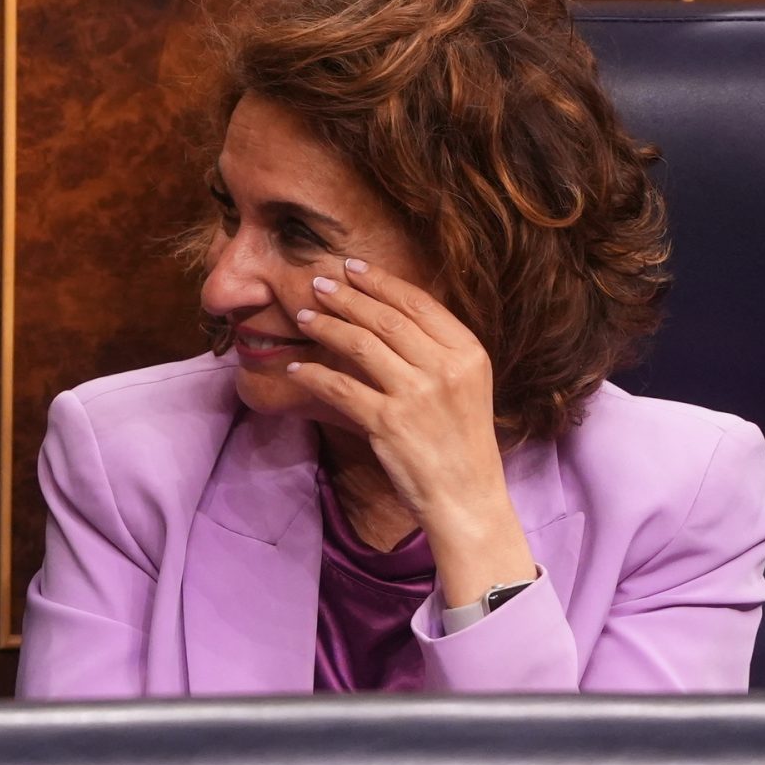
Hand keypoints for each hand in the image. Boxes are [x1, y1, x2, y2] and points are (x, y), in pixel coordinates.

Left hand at [285, 258, 536, 608]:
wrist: (467, 496)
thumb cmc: (461, 440)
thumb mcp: (466, 385)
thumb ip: (437, 350)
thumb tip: (389, 314)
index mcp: (468, 352)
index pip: (418, 303)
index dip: (381, 282)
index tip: (353, 268)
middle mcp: (445, 368)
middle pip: (385, 319)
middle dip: (346, 297)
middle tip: (318, 284)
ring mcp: (416, 395)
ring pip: (360, 346)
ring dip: (325, 327)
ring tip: (303, 317)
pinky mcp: (387, 423)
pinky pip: (339, 387)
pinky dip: (313, 374)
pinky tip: (296, 368)